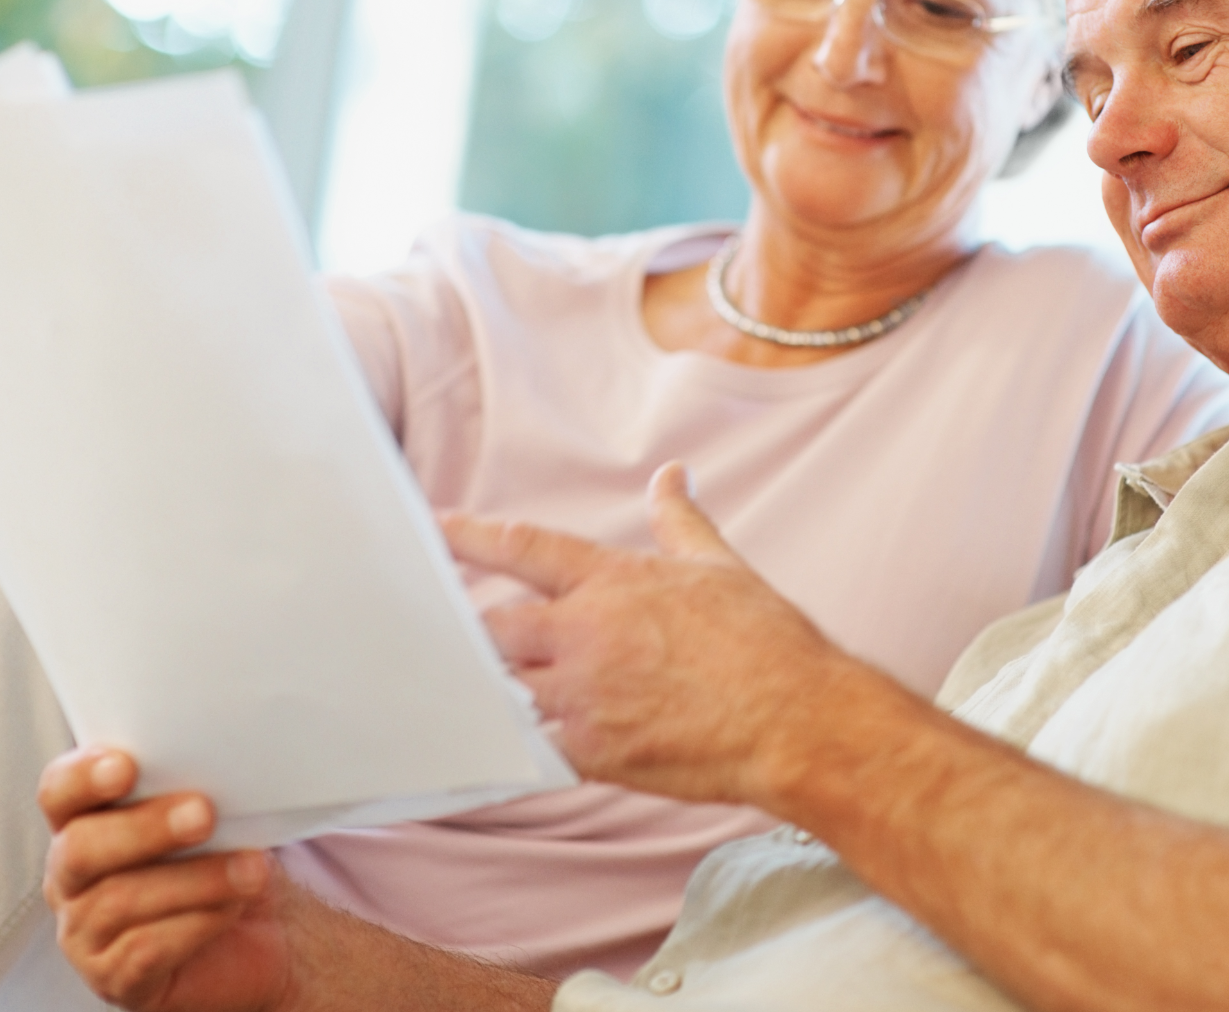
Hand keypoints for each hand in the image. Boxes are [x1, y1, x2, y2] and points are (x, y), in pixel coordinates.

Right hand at [39, 748, 291, 1011]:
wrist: (259, 933)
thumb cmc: (225, 858)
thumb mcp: (213, 813)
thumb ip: (193, 785)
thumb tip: (223, 759)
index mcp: (84, 823)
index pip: (59, 793)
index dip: (83, 777)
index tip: (126, 766)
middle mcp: (71, 879)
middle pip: (81, 848)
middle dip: (145, 828)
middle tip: (204, 814)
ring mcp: (86, 934)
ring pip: (120, 900)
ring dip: (194, 880)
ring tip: (250, 868)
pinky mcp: (116, 980)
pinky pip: (145, 950)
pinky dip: (197, 923)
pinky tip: (232, 909)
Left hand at [443, 461, 878, 807]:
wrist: (797, 719)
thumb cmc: (766, 641)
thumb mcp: (720, 565)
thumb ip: (679, 519)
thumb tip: (671, 475)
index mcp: (613, 581)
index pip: (522, 547)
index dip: (467, 536)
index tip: (431, 530)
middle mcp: (587, 633)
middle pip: (492, 629)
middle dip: (472, 634)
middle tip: (454, 637)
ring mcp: (585, 696)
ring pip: (504, 691)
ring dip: (494, 691)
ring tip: (469, 694)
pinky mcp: (594, 753)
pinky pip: (532, 751)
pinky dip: (519, 748)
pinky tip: (506, 751)